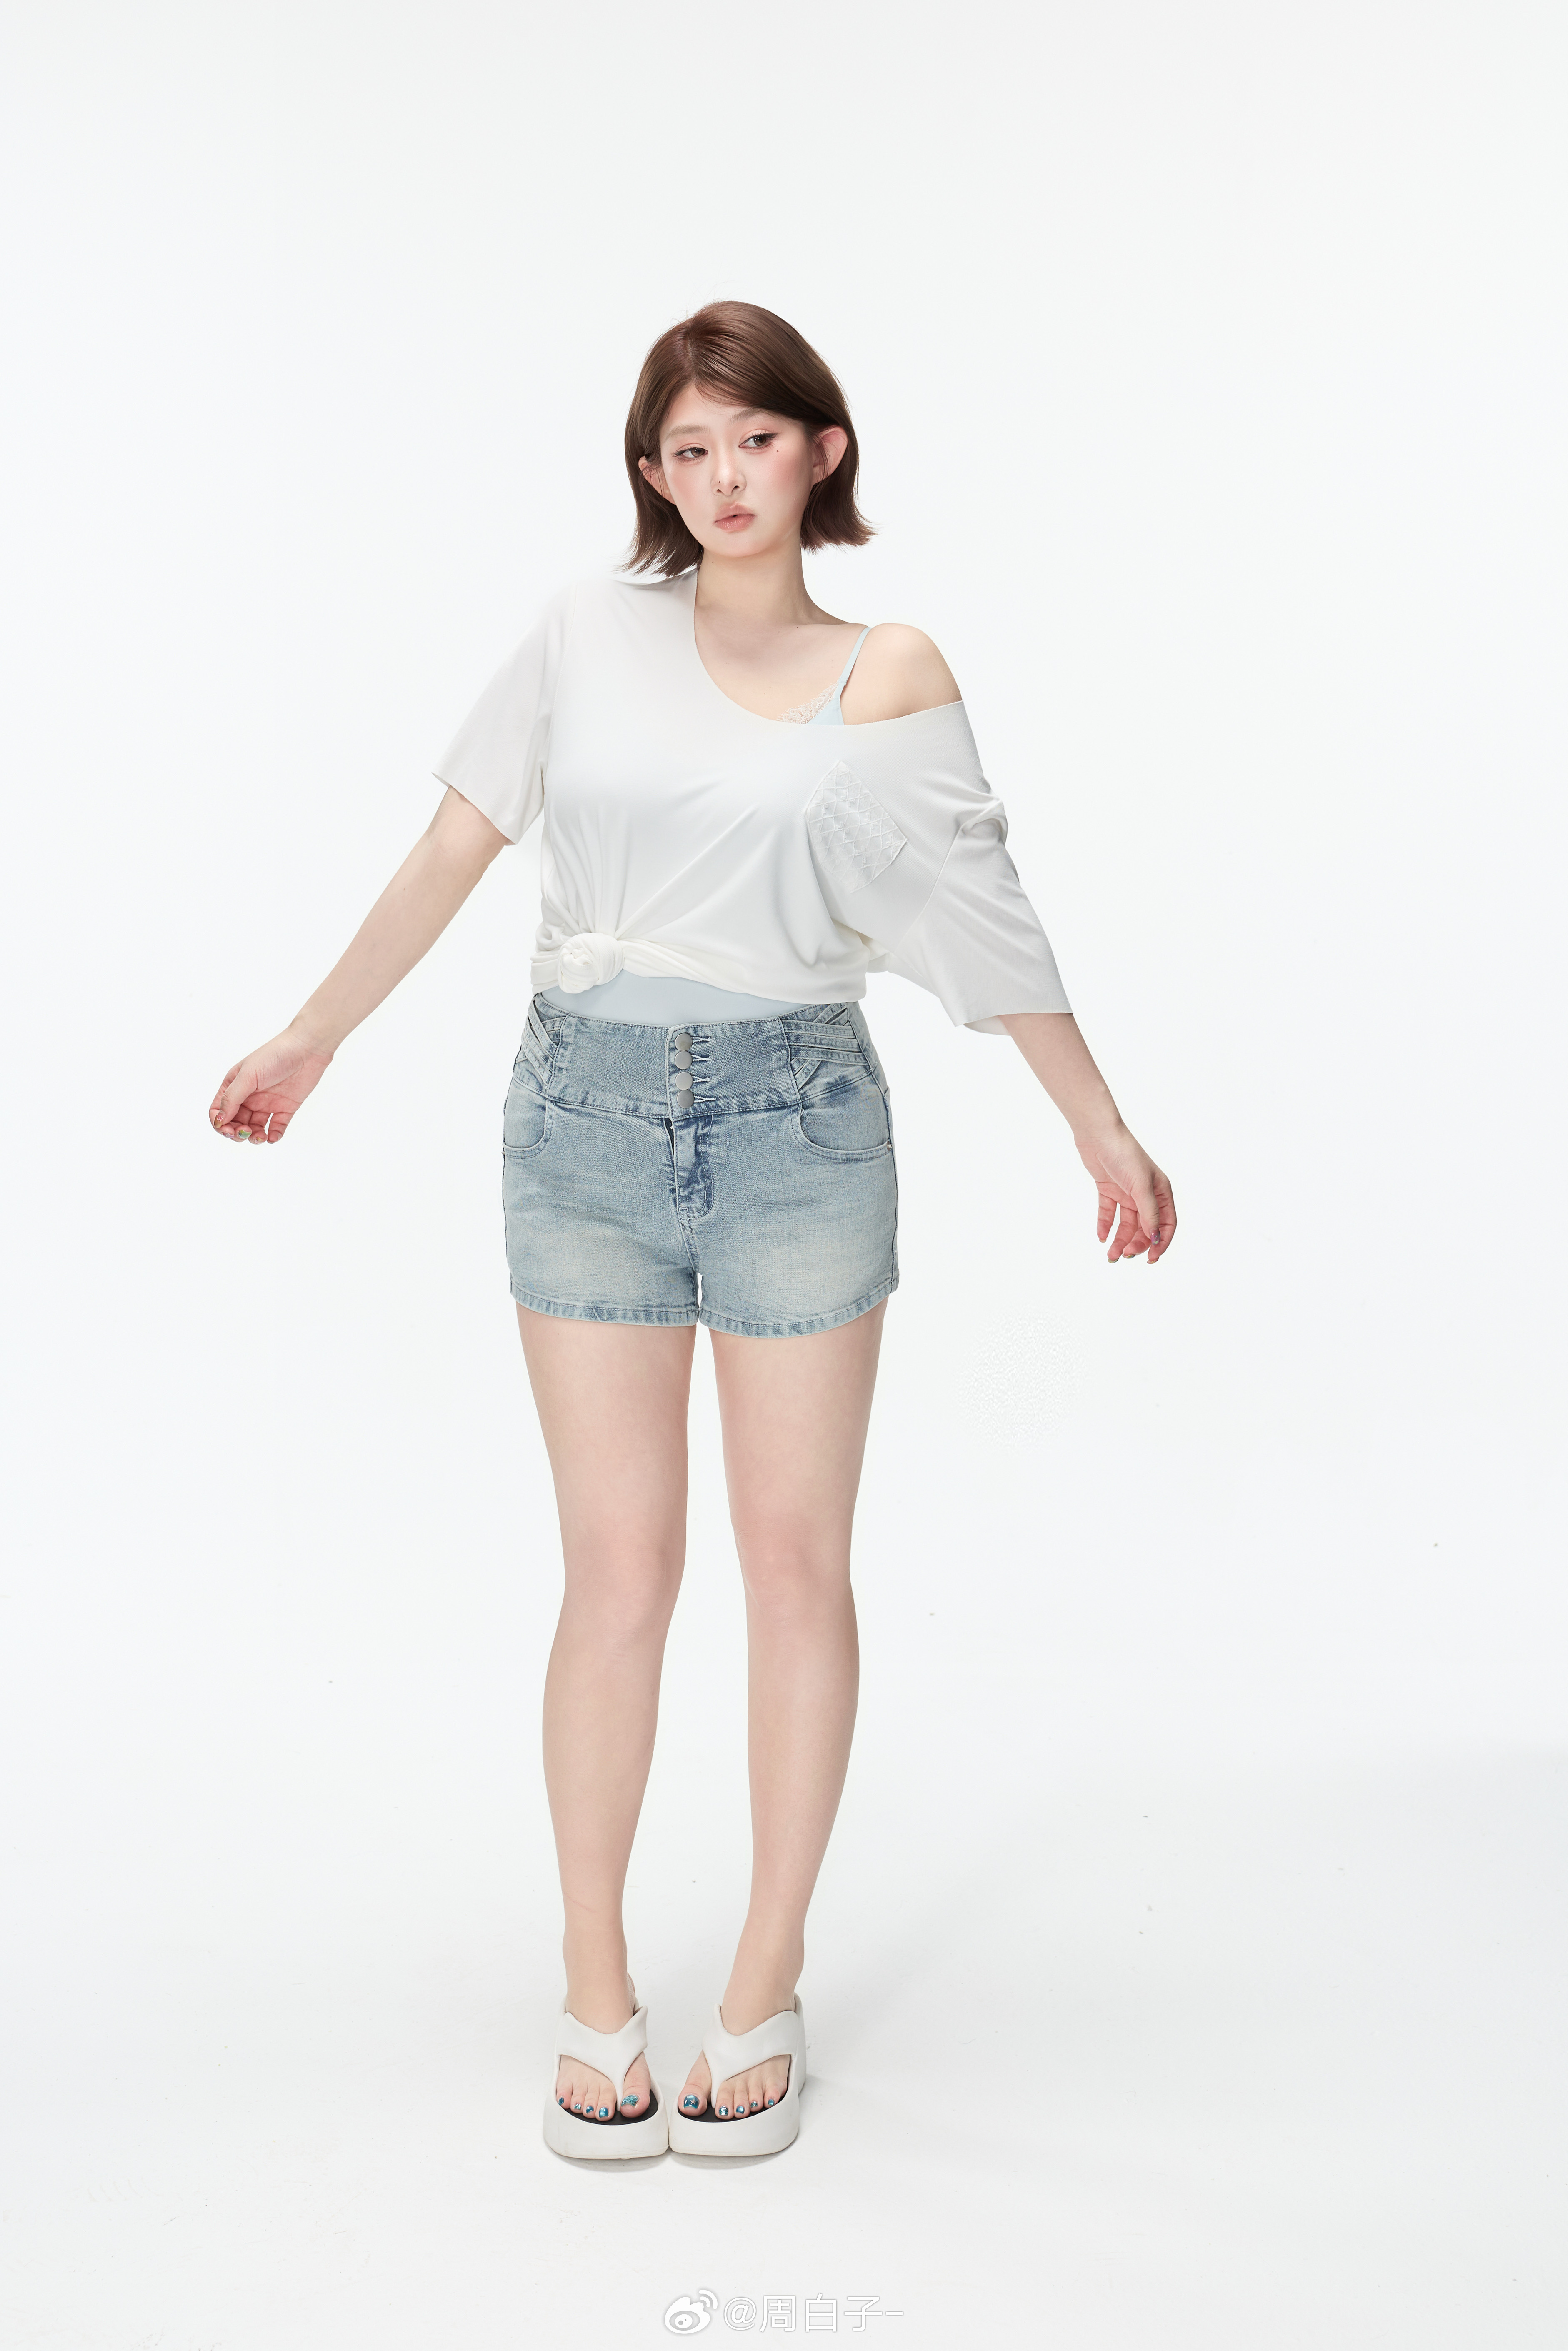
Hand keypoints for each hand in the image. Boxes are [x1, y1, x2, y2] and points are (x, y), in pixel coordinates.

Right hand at [209, 1026, 332, 1144]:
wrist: (307, 1049)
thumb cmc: (274, 1056)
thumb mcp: (248, 1076)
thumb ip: (232, 1098)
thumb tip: (219, 1120)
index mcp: (234, 1085)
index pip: (218, 1110)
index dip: (220, 1123)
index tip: (228, 1130)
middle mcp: (249, 1096)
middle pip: (235, 1122)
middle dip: (237, 1132)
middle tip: (245, 1132)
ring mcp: (267, 1103)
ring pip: (254, 1128)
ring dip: (254, 1137)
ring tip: (260, 1137)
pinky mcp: (285, 1108)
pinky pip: (276, 1128)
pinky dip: (273, 1136)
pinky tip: (273, 1137)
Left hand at [1075, 1122, 1176, 1263]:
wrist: (1098, 1135)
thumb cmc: (1124, 1154)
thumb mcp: (1141, 1185)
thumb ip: (1149, 1212)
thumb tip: (1154, 1236)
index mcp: (1161, 1192)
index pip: (1166, 1223)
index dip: (1160, 1242)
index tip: (1150, 1258)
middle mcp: (1146, 1194)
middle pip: (1145, 1227)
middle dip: (1136, 1244)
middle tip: (1124, 1255)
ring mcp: (1127, 1193)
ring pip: (1126, 1224)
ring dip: (1120, 1239)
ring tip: (1110, 1254)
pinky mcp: (1109, 1190)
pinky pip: (1109, 1213)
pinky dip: (1105, 1225)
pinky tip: (1101, 1236)